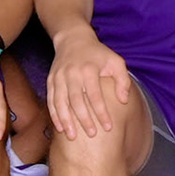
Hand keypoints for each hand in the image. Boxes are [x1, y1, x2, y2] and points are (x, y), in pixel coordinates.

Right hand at [45, 26, 130, 141]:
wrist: (73, 39)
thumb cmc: (98, 54)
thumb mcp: (115, 61)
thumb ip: (123, 80)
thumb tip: (124, 100)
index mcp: (88, 69)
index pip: (95, 95)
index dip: (101, 113)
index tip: (108, 127)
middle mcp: (72, 74)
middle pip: (76, 101)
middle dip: (84, 119)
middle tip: (92, 134)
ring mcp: (59, 77)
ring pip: (60, 102)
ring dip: (66, 121)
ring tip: (72, 136)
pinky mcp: (51, 80)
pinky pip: (51, 100)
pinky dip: (55, 115)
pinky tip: (60, 127)